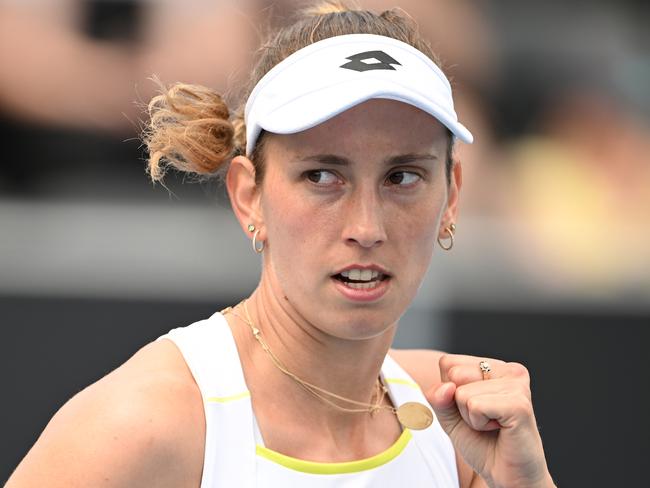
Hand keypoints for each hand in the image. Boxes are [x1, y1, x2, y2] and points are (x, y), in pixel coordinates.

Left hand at [425, 354, 553, 487]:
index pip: (448, 363)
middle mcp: (509, 370)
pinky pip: (475, 406)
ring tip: (494, 426)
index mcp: (495, 367)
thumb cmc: (483, 444)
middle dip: (460, 404)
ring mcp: (517, 385)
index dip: (450, 392)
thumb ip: (438, 398)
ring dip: (471, 417)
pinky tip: (500, 429)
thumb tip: (445, 387)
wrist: (508, 477)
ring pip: (462, 393)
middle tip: (485, 420)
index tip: (474, 409)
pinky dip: (479, 424)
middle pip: (454, 373)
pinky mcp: (519, 403)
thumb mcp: (450, 416)